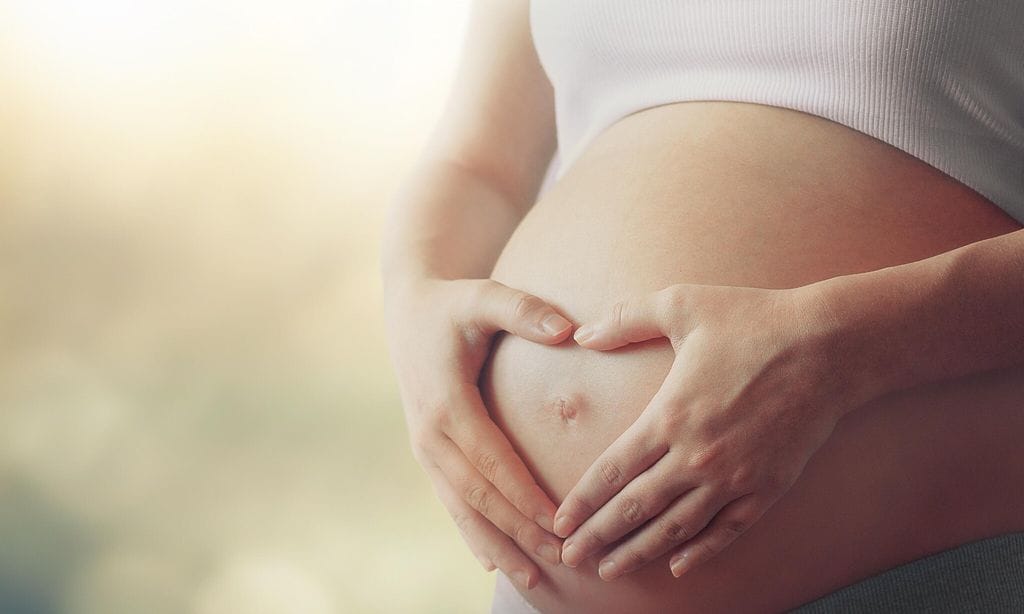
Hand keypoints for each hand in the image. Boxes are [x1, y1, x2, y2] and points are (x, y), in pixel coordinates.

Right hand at [382, 277, 572, 589]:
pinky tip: (493, 560)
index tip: (558, 524)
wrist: (408, 311)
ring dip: (496, 544)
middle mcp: (430, 434)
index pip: (491, 462)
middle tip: (559, 561)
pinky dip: (472, 532)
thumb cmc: (452, 304)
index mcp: (445, 403)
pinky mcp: (428, 453)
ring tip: (531, 579)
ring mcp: (425, 448)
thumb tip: (569, 330)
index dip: (523, 496)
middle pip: (478, 496)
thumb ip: (524, 310)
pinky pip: (451, 500)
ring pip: (462, 509)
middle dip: (518, 532)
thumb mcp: (483, 296)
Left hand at [552, 283, 859, 579]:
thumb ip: (626, 319)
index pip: (612, 471)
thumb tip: (582, 332)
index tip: (559, 524)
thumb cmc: (754, 320)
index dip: (582, 502)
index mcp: (670, 415)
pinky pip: (727, 531)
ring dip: (639, 552)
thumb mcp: (682, 304)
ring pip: (676, 528)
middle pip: (636, 508)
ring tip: (610, 571)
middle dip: (598, 537)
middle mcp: (697, 455)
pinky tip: (678, 566)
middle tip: (570, 560)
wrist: (830, 346)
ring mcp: (734, 477)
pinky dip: (700, 552)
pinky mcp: (768, 488)